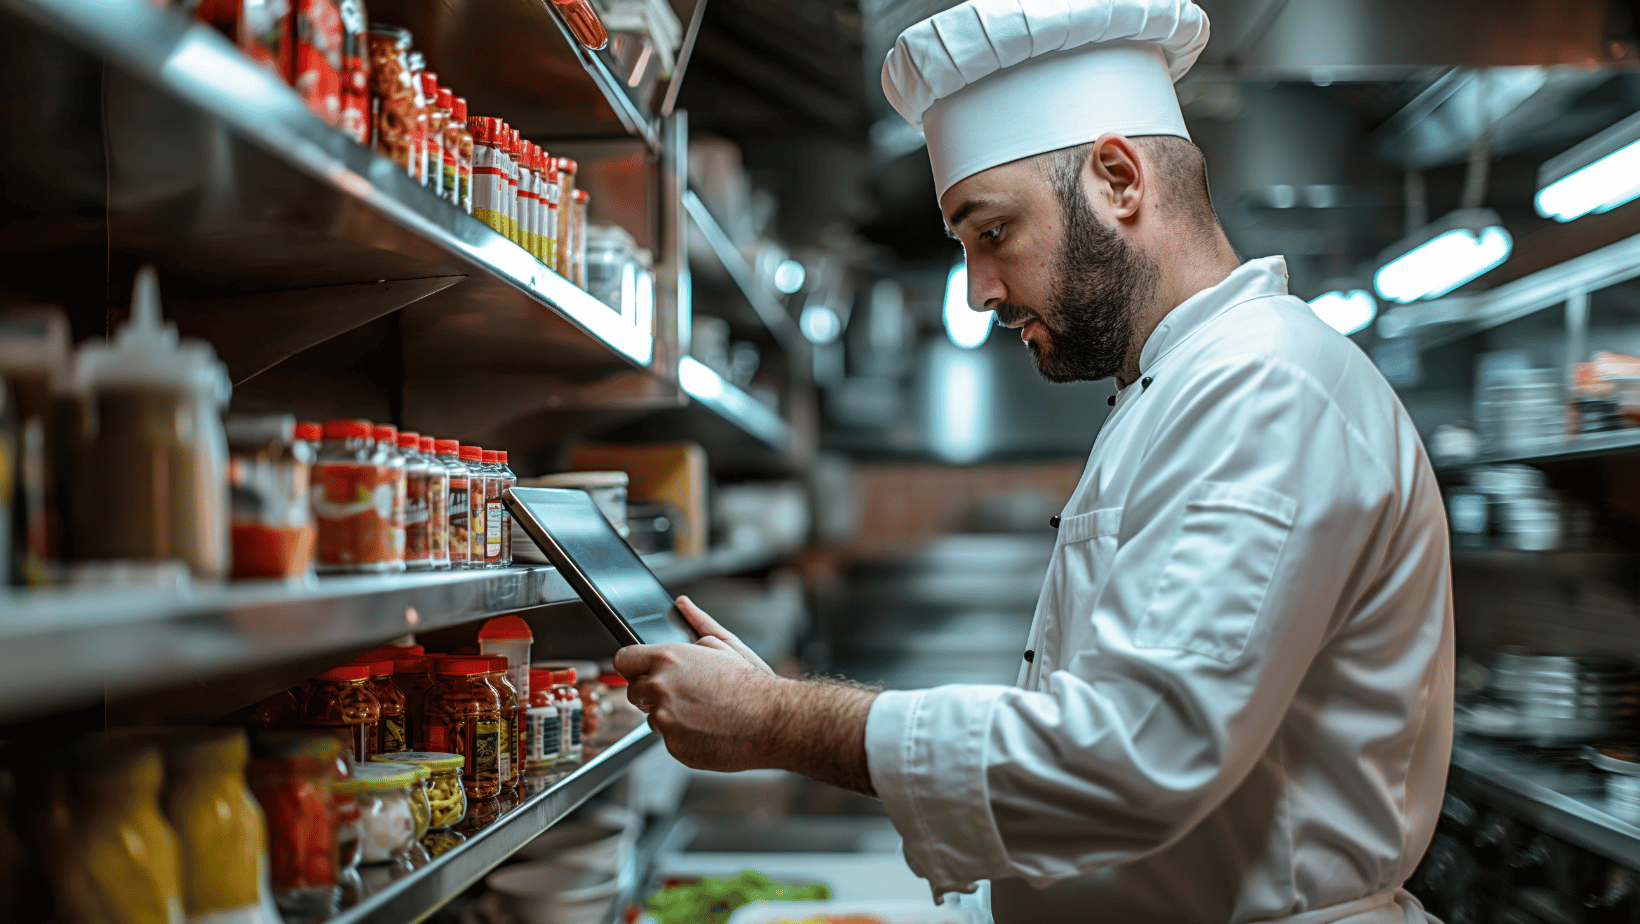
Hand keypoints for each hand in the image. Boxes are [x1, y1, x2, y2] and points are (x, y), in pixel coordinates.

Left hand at [614, 597, 783, 770]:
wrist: (771, 721)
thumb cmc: (751, 683)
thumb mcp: (726, 643)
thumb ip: (698, 622)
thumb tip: (683, 604)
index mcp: (667, 659)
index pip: (624, 660)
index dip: (634, 665)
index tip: (642, 671)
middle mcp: (659, 688)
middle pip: (634, 691)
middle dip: (653, 692)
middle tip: (684, 693)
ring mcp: (664, 720)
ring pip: (653, 718)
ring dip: (670, 715)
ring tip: (703, 711)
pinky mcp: (674, 746)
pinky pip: (669, 740)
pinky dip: (684, 737)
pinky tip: (708, 728)